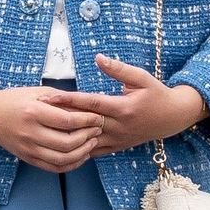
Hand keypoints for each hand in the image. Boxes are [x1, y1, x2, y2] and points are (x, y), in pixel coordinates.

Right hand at [0, 84, 105, 171]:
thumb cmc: (15, 99)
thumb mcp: (39, 92)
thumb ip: (63, 100)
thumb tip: (89, 107)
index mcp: (33, 112)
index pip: (67, 121)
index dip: (87, 120)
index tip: (98, 117)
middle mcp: (30, 133)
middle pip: (67, 142)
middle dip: (88, 137)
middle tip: (98, 130)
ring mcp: (28, 148)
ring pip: (62, 159)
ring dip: (82, 153)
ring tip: (91, 143)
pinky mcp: (28, 158)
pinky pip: (54, 168)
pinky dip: (71, 165)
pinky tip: (80, 156)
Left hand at [44, 53, 204, 155]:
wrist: (173, 118)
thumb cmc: (157, 94)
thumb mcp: (142, 77)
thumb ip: (118, 69)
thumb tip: (98, 58)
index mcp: (123, 108)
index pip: (90, 103)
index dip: (69, 99)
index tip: (49, 95)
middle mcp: (118, 126)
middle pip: (84, 123)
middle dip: (60, 118)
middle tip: (37, 112)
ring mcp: (117, 139)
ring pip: (86, 140)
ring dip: (65, 135)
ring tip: (44, 129)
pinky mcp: (117, 147)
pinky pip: (93, 151)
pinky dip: (77, 149)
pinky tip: (60, 145)